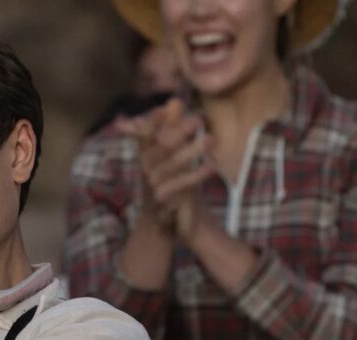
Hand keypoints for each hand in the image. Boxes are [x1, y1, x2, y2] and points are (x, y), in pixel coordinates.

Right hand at [116, 98, 214, 240]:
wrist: (161, 221)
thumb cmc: (168, 181)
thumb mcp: (170, 154)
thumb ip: (171, 127)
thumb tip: (174, 100)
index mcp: (144, 154)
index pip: (145, 133)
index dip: (155, 120)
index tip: (170, 106)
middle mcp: (145, 168)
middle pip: (161, 147)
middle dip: (178, 132)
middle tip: (198, 120)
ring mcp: (152, 184)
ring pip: (172, 164)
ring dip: (192, 151)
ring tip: (211, 139)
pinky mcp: (162, 199)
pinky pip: (180, 184)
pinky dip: (196, 174)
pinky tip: (211, 166)